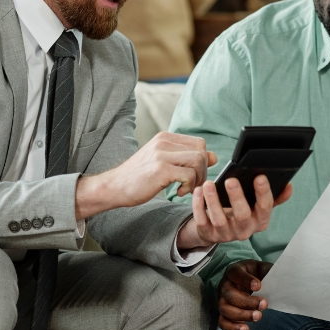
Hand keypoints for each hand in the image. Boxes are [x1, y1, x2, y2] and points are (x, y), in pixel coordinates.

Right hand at [75, 132, 216, 219]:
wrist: (114, 186)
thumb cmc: (139, 177)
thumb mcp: (163, 162)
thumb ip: (186, 158)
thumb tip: (214, 156)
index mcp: (165, 137)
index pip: (199, 143)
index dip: (203, 161)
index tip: (193, 176)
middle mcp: (164, 141)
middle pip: (202, 151)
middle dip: (203, 172)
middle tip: (191, 185)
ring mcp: (162, 154)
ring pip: (198, 161)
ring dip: (196, 180)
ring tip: (184, 189)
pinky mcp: (161, 169)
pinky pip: (189, 175)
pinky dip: (188, 187)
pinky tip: (177, 192)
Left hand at [177, 175, 292, 249]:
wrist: (219, 230)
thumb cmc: (241, 211)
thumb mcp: (258, 206)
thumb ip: (274, 196)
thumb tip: (289, 186)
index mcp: (260, 221)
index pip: (265, 208)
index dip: (263, 193)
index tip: (260, 176)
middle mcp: (244, 230)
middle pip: (242, 216)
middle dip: (237, 197)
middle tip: (230, 180)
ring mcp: (225, 234)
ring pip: (220, 220)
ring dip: (213, 201)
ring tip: (209, 184)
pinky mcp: (208, 234)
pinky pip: (202, 221)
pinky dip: (199, 206)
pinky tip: (198, 191)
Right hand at [218, 259, 272, 329]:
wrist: (251, 283)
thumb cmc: (257, 275)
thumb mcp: (263, 269)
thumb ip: (269, 272)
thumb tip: (279, 279)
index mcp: (234, 271)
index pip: (235, 273)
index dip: (245, 280)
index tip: (258, 286)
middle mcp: (224, 285)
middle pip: (230, 294)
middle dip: (247, 301)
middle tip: (264, 304)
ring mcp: (222, 300)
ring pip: (225, 309)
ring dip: (242, 315)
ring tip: (258, 317)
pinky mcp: (223, 313)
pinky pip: (223, 322)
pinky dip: (233, 327)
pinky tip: (246, 329)